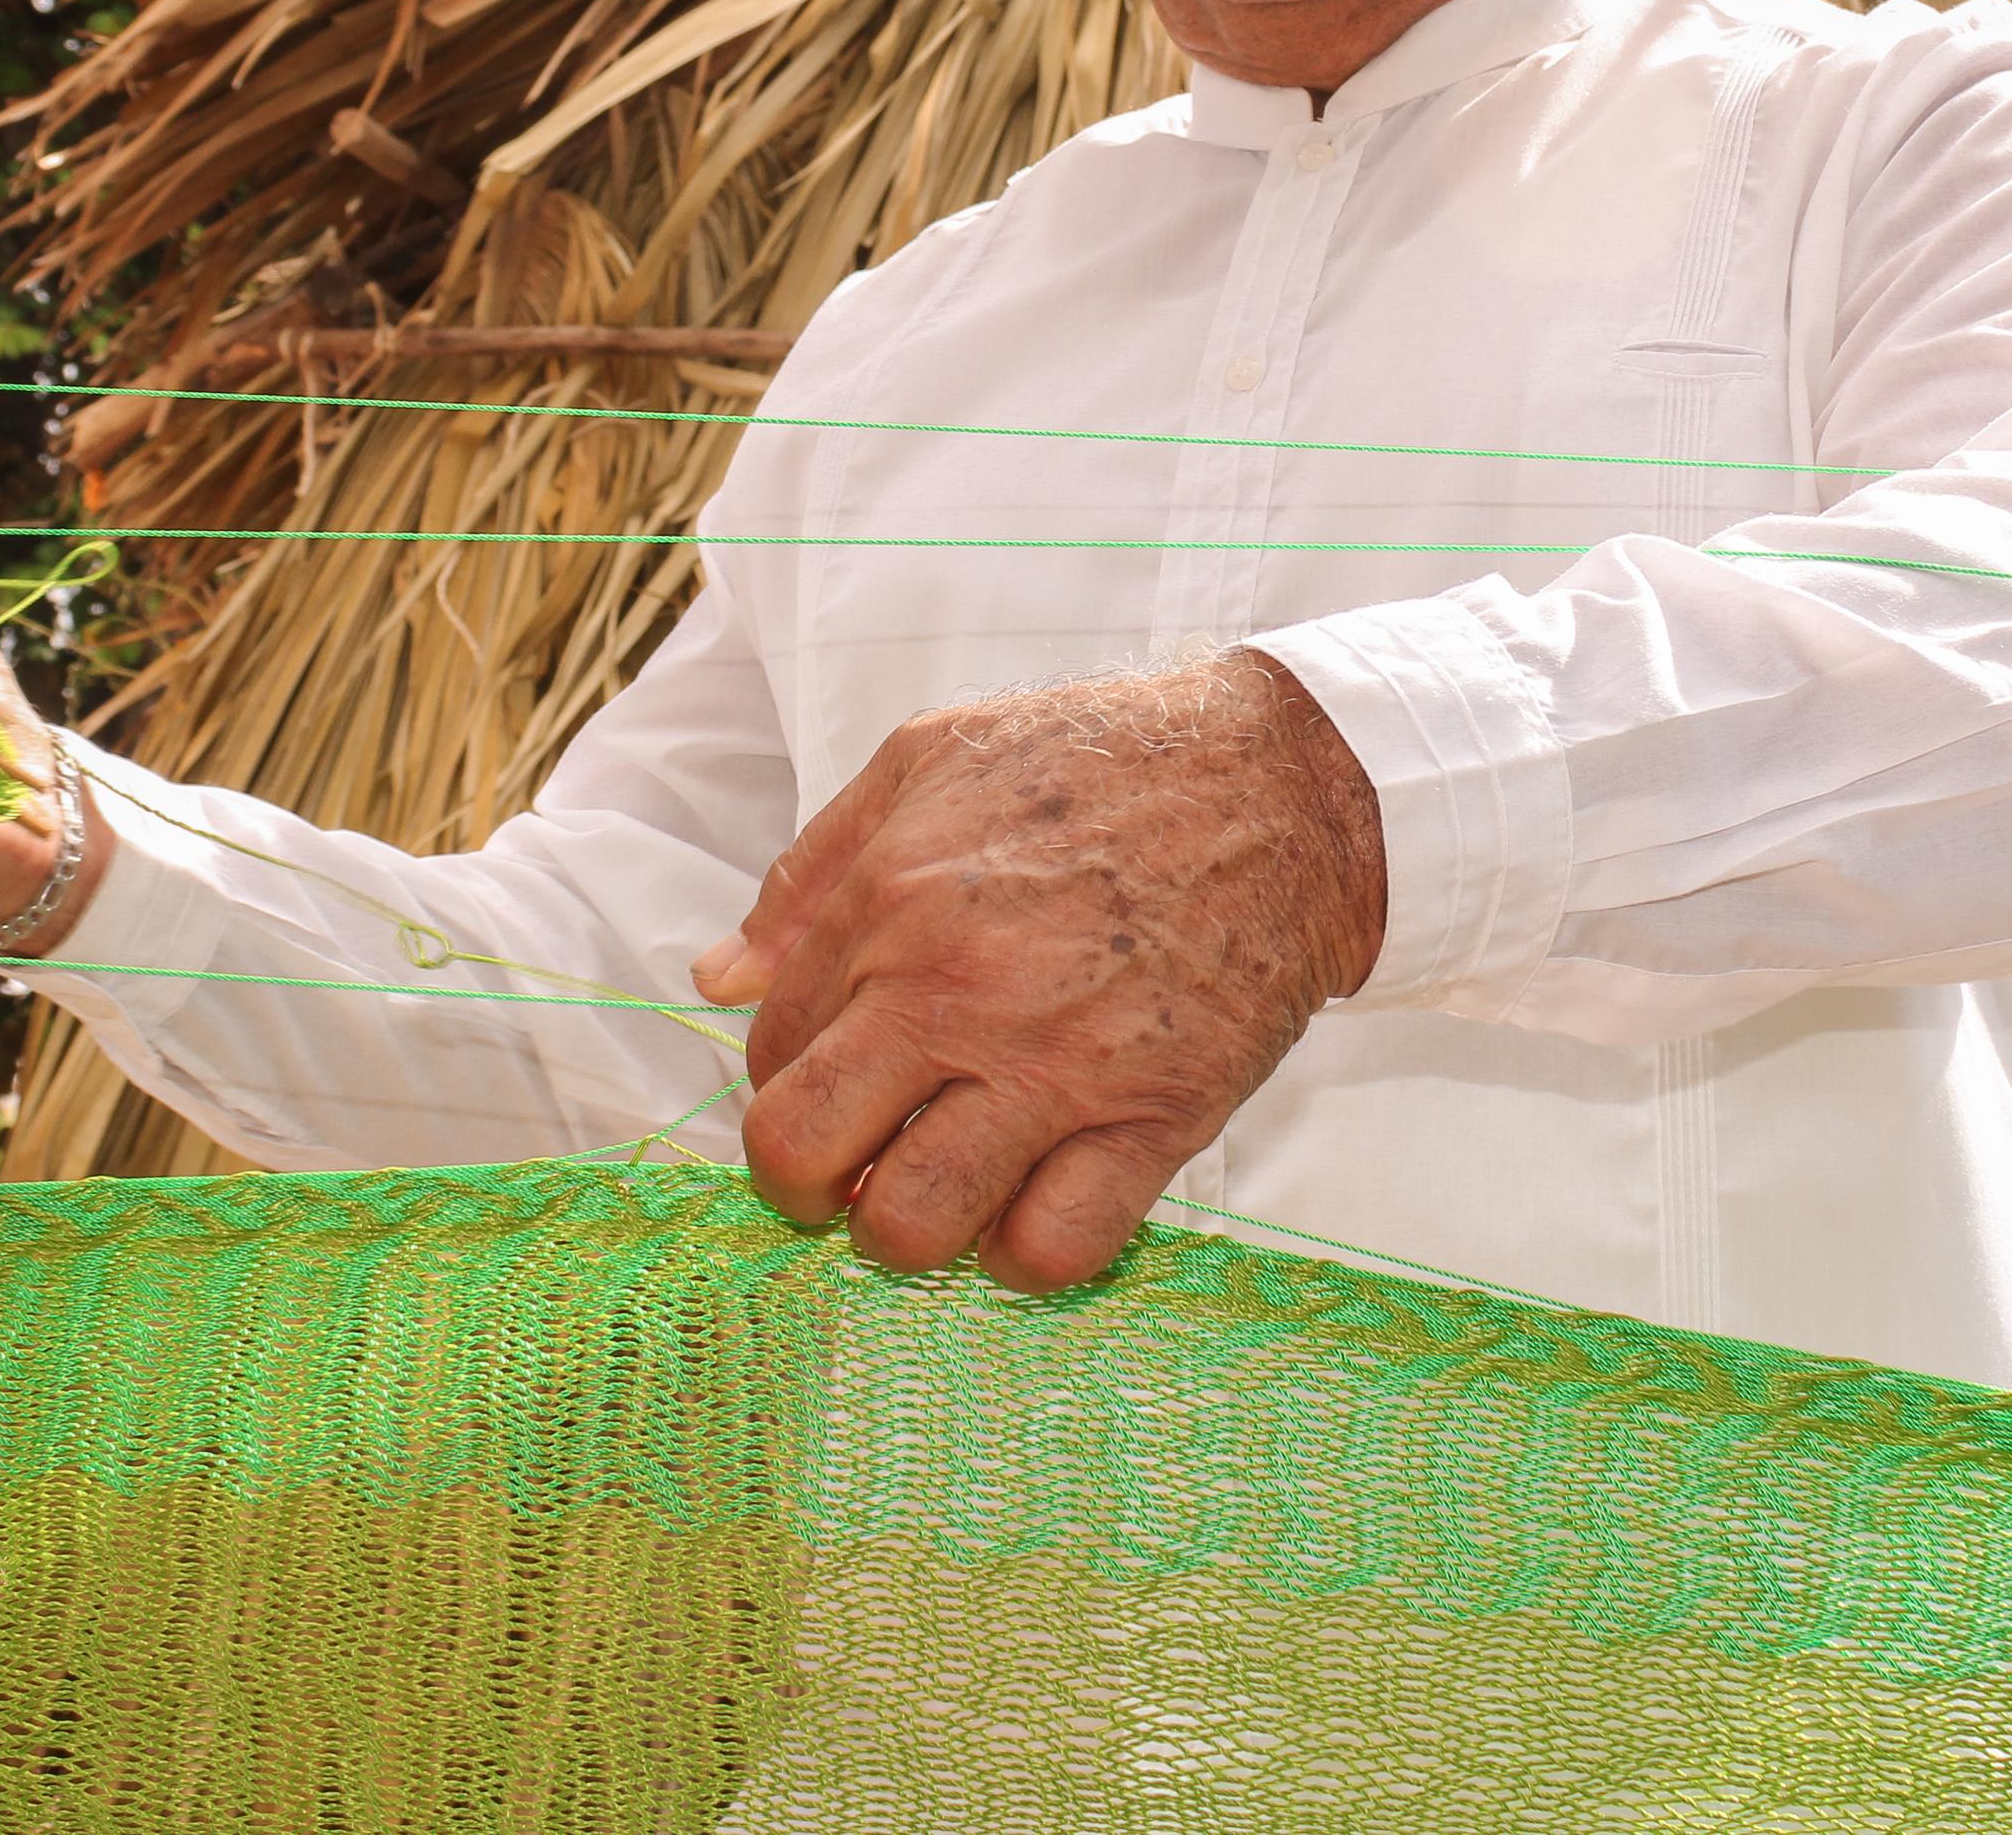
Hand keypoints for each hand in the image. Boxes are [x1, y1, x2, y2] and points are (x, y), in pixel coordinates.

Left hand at [692, 651, 1383, 1292]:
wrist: (1290, 786)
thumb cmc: (1107, 760)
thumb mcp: (934, 756)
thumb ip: (814, 868)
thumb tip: (721, 975)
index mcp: (891, 899)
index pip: (771, 1048)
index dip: (787, 1081)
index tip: (836, 1081)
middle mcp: (957, 991)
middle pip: (805, 1154)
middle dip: (806, 1188)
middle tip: (851, 1173)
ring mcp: (1056, 1065)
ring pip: (914, 1226)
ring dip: (908, 1234)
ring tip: (944, 1192)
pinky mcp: (1152, 1119)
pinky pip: (1053, 1248)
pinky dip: (1024, 1256)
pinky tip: (1032, 1208)